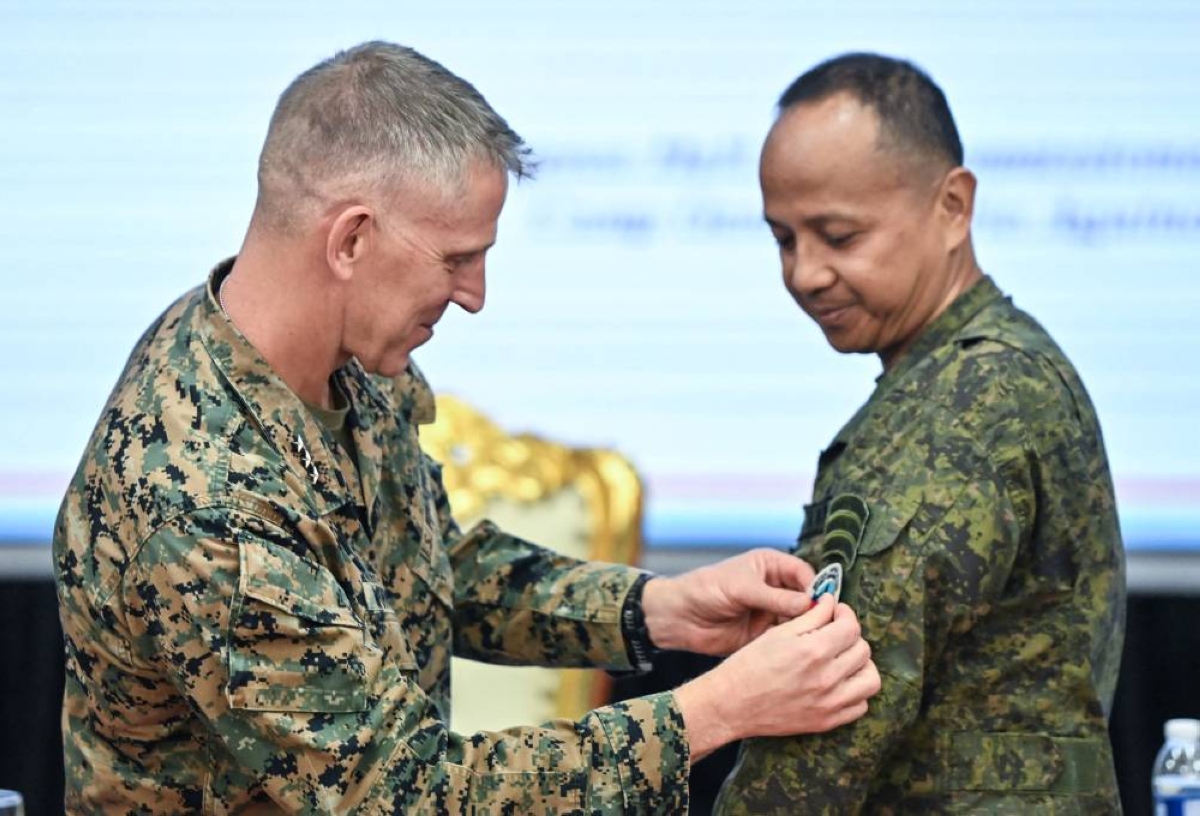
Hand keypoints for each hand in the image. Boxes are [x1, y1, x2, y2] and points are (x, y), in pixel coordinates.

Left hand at [641, 548, 815, 655]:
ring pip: (800, 621)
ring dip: (806, 630)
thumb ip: (774, 596)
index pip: (805, 574)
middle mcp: (776, 588)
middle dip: (815, 611)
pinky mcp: (765, 634)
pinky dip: (792, 644)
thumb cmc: (705, 589)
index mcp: (771, 566)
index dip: (815, 588)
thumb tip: (809, 603)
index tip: (822, 605)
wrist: (679, 617)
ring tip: (811, 641)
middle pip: (808, 599)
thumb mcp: (741, 588)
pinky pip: (786, 638)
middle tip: (822, 627)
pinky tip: (797, 652)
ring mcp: (771, 612)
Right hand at [674, 596, 880, 761]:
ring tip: (843, 659)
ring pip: (870, 680)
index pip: (852, 627)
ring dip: (861, 665)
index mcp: (813, 650)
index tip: (836, 613)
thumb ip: (810, 616)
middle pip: (863, 651)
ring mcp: (829, 703)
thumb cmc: (749, 665)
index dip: (846, 614)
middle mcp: (826, 678)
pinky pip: (861, 706)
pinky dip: (855, 692)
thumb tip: (831, 602)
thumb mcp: (778, 633)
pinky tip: (838, 683)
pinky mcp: (827, 722)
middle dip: (851, 637)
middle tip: (835, 634)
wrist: (731, 705)